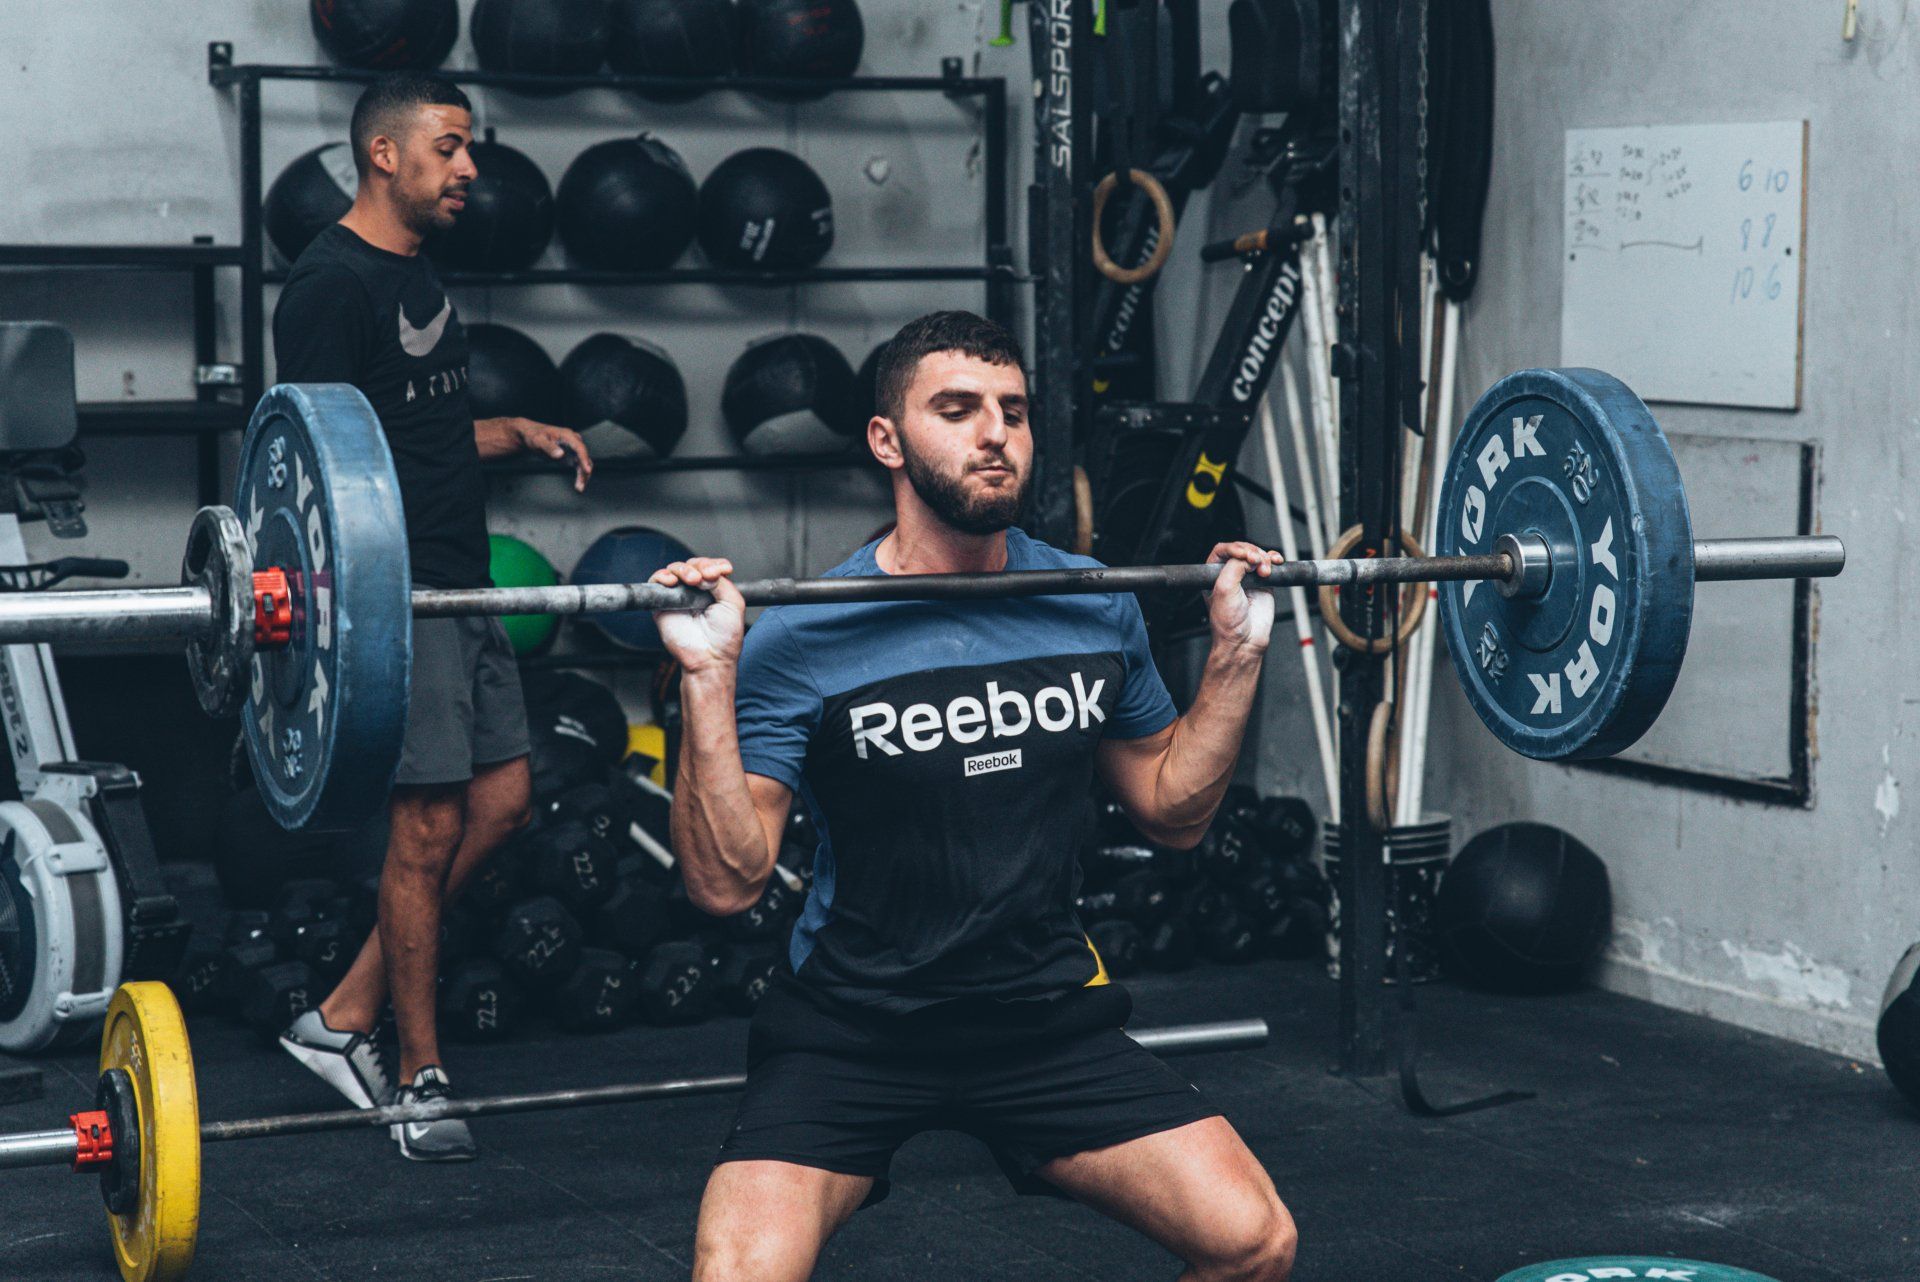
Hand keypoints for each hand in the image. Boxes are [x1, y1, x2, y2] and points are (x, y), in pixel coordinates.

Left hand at [516, 420, 593, 491]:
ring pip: (584, 462)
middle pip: (584, 456)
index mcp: (567, 435)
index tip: (587, 470)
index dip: (584, 459)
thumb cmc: (534, 435)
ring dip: (583, 475)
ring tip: (579, 488)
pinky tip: (578, 484)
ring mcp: (573, 448)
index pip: (579, 448)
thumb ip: (549, 448)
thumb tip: (560, 454)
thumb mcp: (538, 441)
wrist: (531, 434)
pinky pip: (580, 465)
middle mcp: (573, 441)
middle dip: (585, 471)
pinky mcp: (571, 455)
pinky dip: (580, 474)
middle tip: (580, 485)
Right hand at [650, 557, 744, 674]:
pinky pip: (656, 582)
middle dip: (700, 566)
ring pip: (675, 569)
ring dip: (684, 569)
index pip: (709, 566)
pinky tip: (672, 581)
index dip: (714, 564)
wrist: (709, 657)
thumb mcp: (733, 603)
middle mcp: (695, 592)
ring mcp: (679, 597)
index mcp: (713, 590)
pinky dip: (662, 575)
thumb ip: (722, 582)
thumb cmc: (724, 638)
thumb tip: (706, 570)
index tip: (723, 570)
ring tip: (693, 580)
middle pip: (692, 564)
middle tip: (706, 577)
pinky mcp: (663, 605)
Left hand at [1205, 541, 1281, 652]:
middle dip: (1252, 553)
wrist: (1245, 641)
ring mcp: (1247, 578)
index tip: (1244, 556)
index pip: (1222, 550)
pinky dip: (1274, 560)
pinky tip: (1276, 563)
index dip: (1234, 548)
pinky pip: (1269, 564)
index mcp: (1213, 575)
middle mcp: (1229, 575)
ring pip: (1257, 555)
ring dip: (1264, 558)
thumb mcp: (1224, 590)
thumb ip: (1234, 567)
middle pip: (1242, 550)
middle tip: (1256, 561)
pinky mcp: (1263, 583)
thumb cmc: (1228, 623)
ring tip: (1265, 572)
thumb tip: (1249, 557)